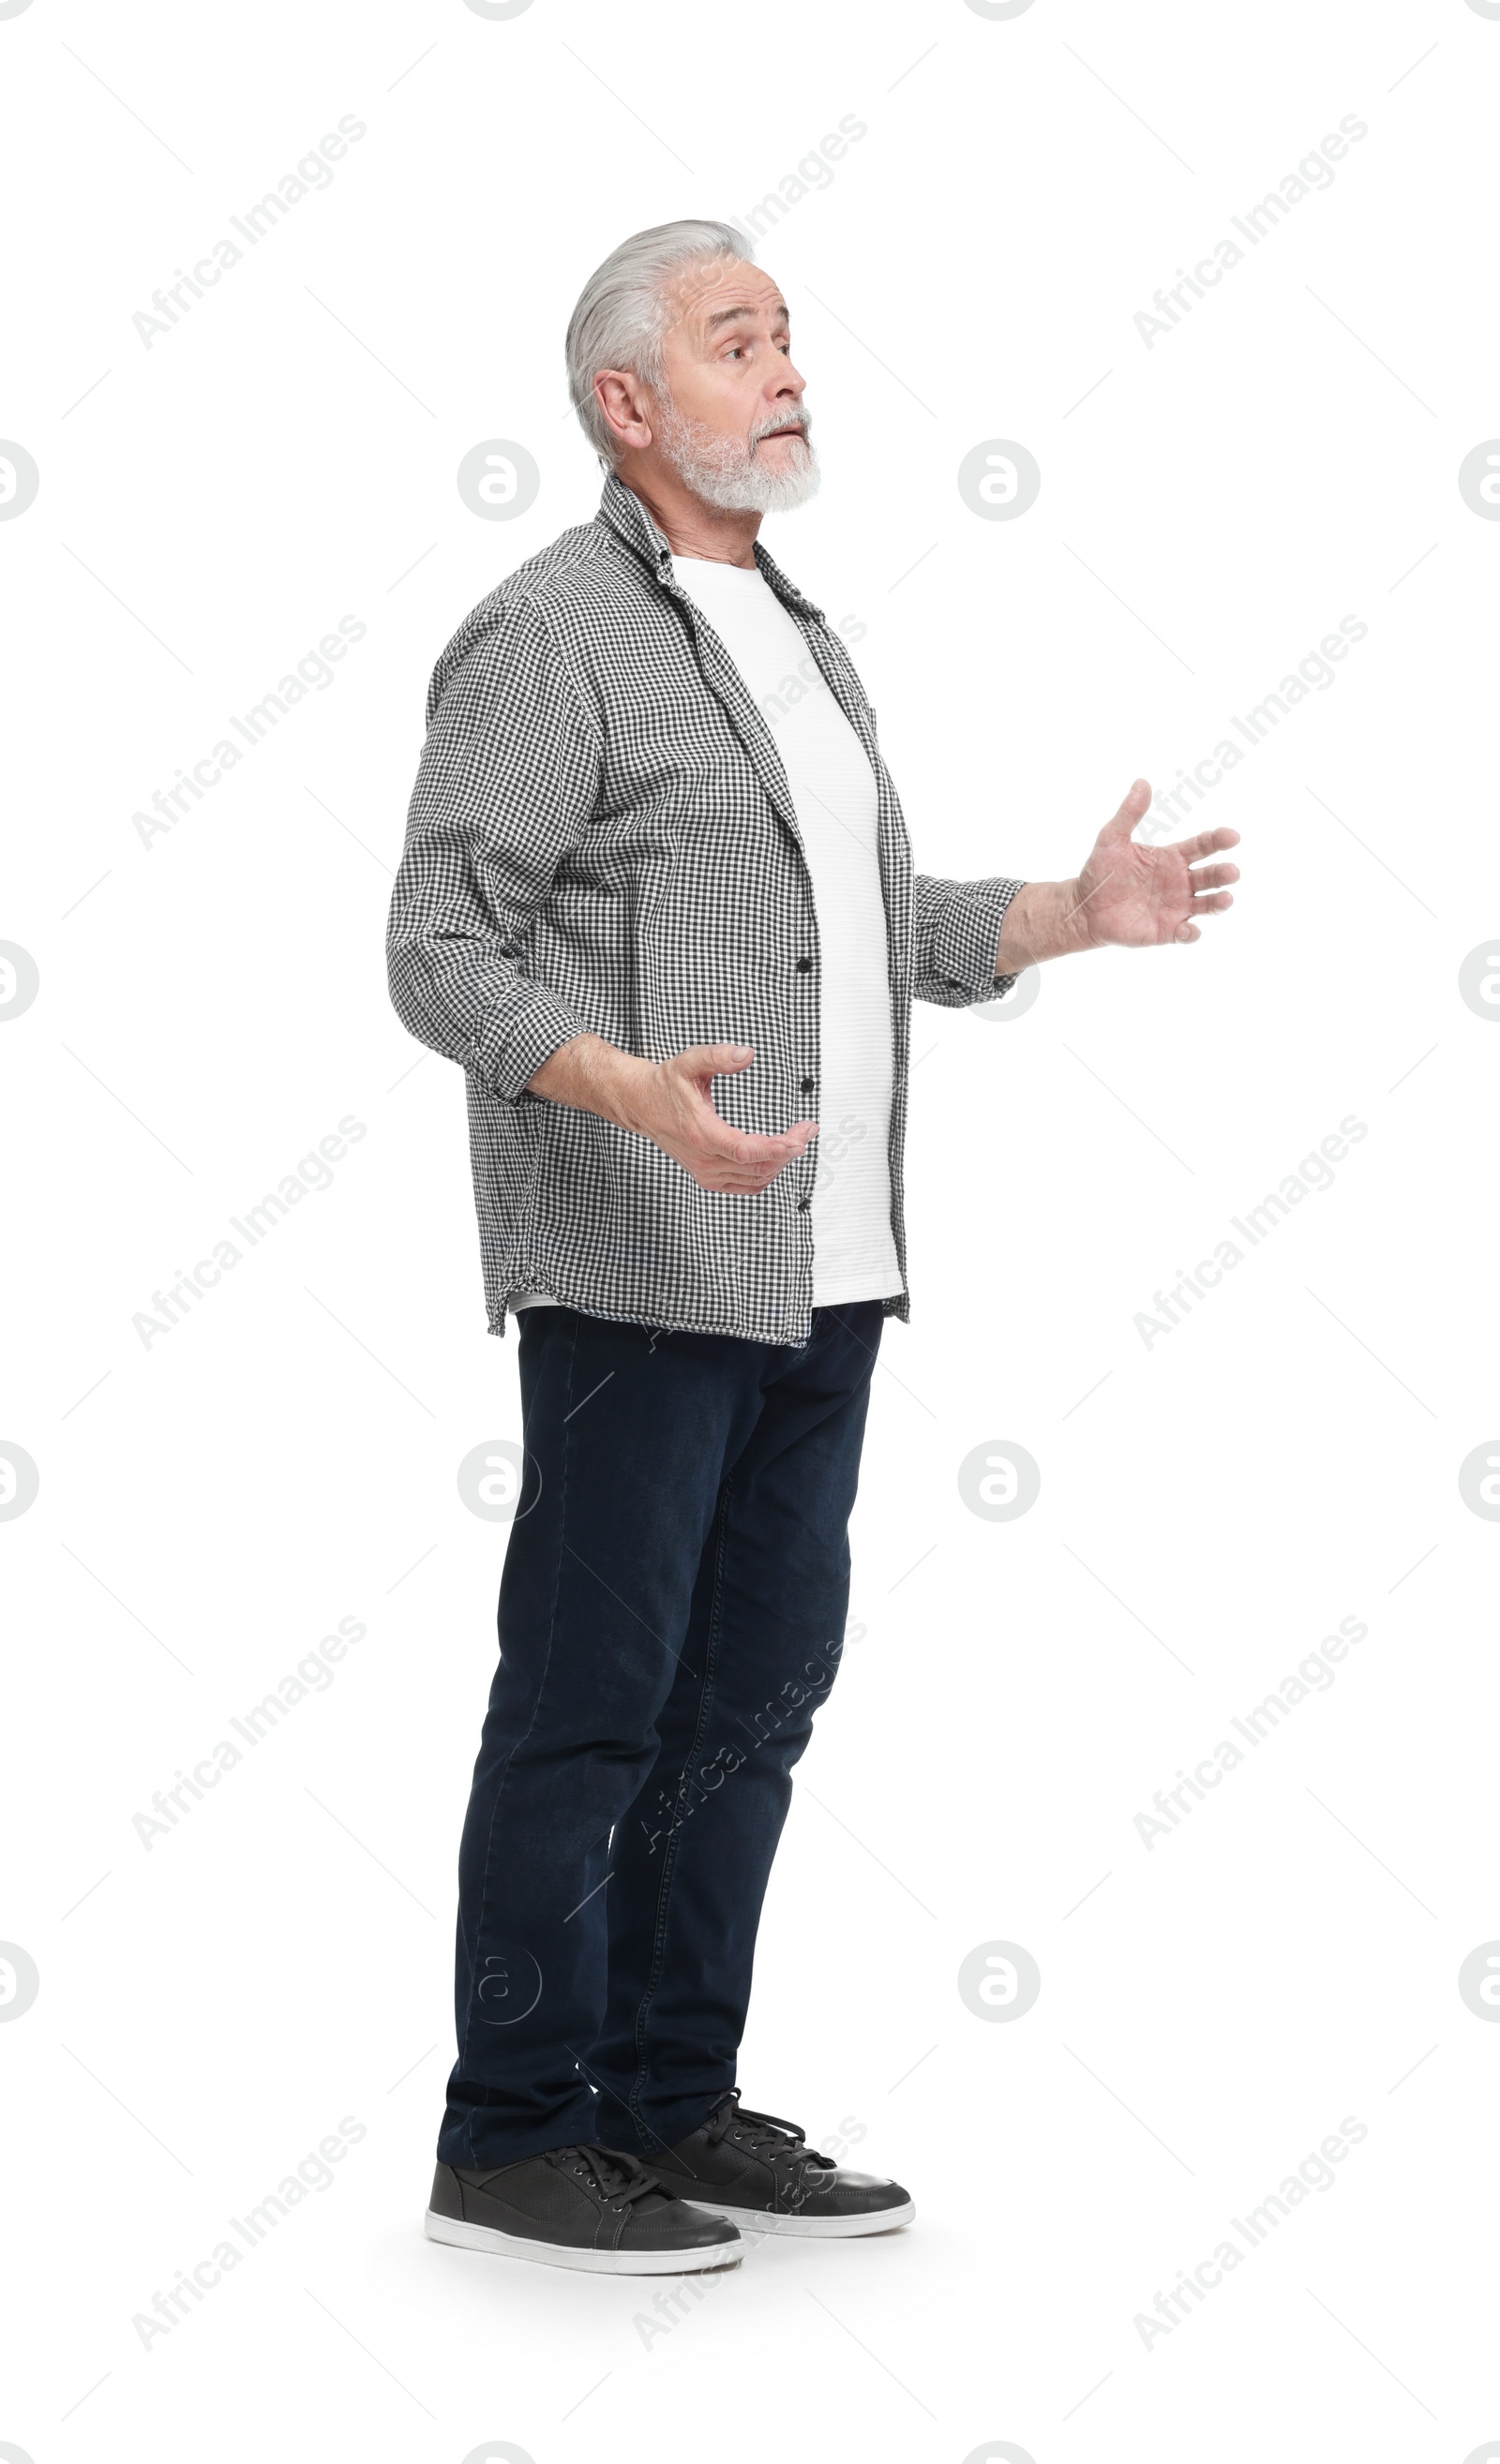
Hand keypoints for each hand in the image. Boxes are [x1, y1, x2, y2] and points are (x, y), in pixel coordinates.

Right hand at [528, 1036, 815, 1193]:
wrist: (641, 1104)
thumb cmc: (664, 1086)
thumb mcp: (690, 1062)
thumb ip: (718, 1056)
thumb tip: (745, 1054)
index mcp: (702, 1134)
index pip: (747, 1150)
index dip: (778, 1148)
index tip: (800, 1138)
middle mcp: (704, 1159)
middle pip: (758, 1167)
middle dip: (788, 1151)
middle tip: (806, 1131)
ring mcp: (706, 1172)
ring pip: (754, 1180)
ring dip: (779, 1163)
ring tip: (795, 1141)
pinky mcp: (708, 1177)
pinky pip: (745, 1186)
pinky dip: (765, 1176)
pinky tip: (774, 1160)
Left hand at [1070, 777, 1239, 948]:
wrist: (1085, 906)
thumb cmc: (1101, 871)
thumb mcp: (1112, 838)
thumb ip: (1129, 813)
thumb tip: (1142, 782)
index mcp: (1172, 857)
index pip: (1202, 846)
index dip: (1218, 840)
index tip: (1232, 836)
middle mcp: (1180, 882)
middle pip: (1210, 876)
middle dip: (1223, 873)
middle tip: (1231, 872)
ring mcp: (1176, 907)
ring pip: (1207, 905)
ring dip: (1218, 903)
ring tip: (1225, 899)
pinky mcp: (1167, 931)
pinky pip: (1186, 935)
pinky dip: (1191, 933)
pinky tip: (1187, 929)